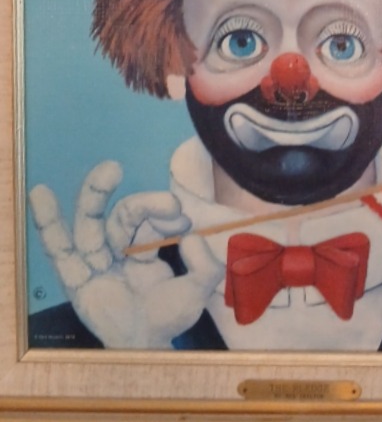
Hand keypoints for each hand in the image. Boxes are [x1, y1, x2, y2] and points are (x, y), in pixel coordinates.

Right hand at [29, 161, 222, 348]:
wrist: (145, 347)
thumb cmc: (167, 317)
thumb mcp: (197, 289)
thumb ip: (205, 265)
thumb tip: (192, 238)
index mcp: (142, 247)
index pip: (150, 221)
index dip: (164, 216)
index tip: (184, 222)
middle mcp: (116, 249)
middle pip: (122, 216)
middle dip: (144, 204)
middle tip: (171, 202)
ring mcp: (95, 261)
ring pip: (91, 224)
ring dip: (97, 195)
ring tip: (110, 170)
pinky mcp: (75, 279)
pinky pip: (60, 250)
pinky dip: (48, 223)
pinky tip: (40, 195)